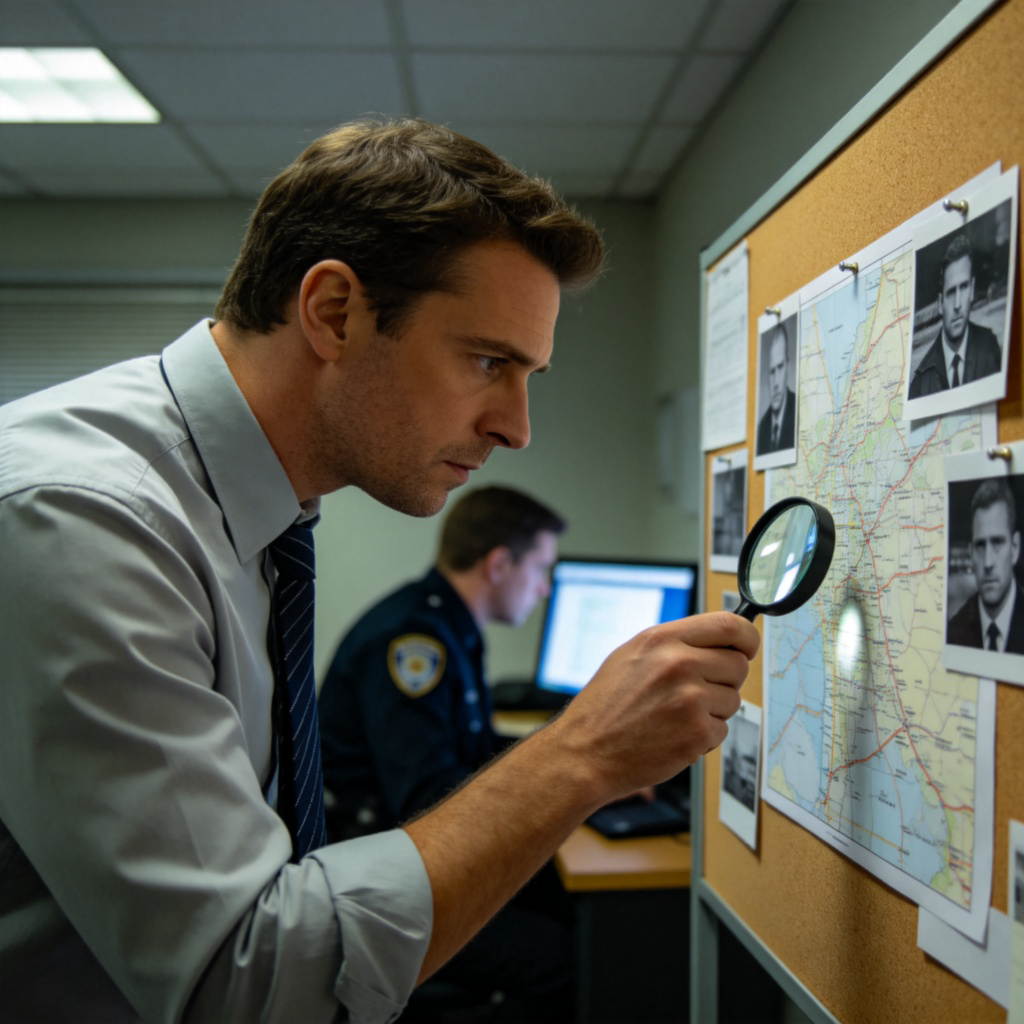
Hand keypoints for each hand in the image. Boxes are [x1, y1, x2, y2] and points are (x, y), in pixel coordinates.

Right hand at [550, 611, 758, 803]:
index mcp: (663, 639)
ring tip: (673, 715)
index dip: (746, 637)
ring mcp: (691, 699)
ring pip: (732, 700)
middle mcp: (680, 664)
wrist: (585, 751)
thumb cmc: (605, 706)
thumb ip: (674, 644)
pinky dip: (703, 736)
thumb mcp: (632, 655)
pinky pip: (722, 730)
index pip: (729, 625)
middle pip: (738, 665)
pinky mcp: (697, 733)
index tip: (746, 648)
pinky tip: (673, 734)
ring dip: (712, 711)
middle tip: (695, 692)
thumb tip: (717, 640)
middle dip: (724, 680)